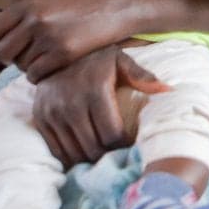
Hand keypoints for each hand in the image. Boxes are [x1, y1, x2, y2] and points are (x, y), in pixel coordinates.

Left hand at [0, 0, 135, 81]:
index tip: (1, 51)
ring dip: (29, 67)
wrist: (118, 7)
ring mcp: (49, 36)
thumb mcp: (50, 0)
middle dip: (10, 59)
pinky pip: (36, 74)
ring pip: (21, 65)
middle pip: (2, 52)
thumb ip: (25, 15)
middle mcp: (35, 19)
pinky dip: (40, 76)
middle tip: (24, 58)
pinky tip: (52, 69)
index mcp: (29, 3)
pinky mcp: (64, 53)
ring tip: (45, 60)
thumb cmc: (84, 5)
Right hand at [31, 46, 168, 166]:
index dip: (124, 146)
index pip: (112, 135)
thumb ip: (142, 77)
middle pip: (93, 148)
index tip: (131, 144)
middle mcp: (71, 104)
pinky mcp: (40, 118)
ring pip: (74, 153)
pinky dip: (71, 157)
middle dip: (109, 155)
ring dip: (91, 158)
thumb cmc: (97, 58)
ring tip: (103, 153)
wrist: (57, 49)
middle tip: (118, 153)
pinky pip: (57, 150)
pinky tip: (84, 151)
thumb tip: (169, 91)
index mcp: (95, 91)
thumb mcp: (121, 61)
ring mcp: (53, 113)